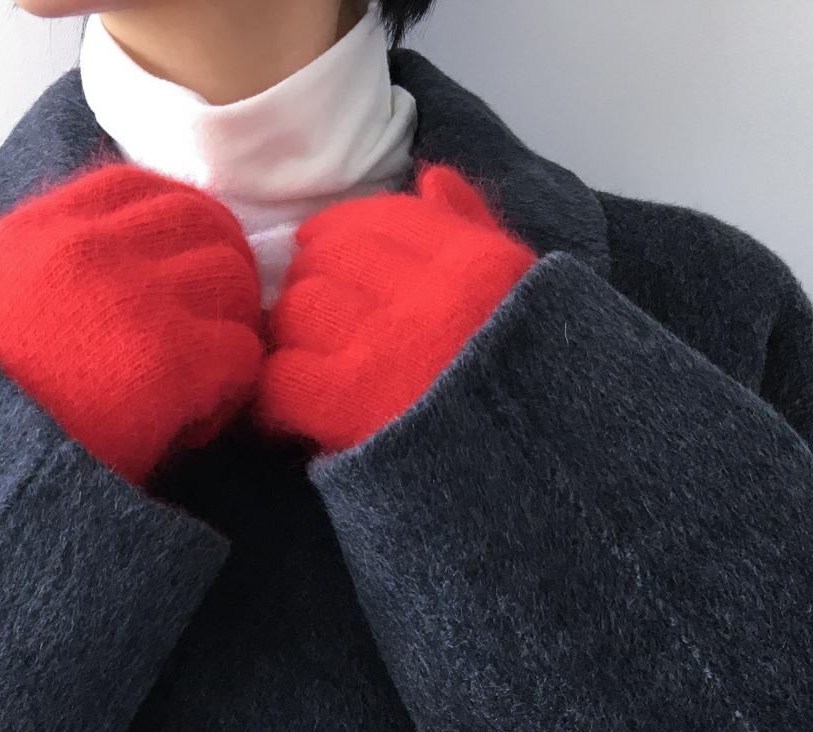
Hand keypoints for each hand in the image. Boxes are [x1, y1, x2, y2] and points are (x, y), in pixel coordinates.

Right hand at [0, 162, 263, 487]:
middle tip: (218, 314)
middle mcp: (92, 249)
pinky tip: (197, 418)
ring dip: (233, 322)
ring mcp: (138, 301)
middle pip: (201, 220)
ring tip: (208, 369)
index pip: (139, 184)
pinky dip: (232, 387)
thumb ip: (52, 257)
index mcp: (43, 230)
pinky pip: (242, 352)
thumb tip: (122, 248)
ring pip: (232, 280)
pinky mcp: (174, 361)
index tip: (185, 254)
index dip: (178, 217)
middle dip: (222, 263)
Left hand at [253, 162, 536, 454]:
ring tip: (305, 365)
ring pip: (297, 310)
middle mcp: (429, 293)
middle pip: (326, 259)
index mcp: (474, 262)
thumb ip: (475, 230)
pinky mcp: (350, 401)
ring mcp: (387, 345)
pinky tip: (285, 413)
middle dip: (311, 286)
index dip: (337, 237)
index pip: (376, 219)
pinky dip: (274, 397)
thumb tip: (432, 176)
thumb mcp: (521, 294)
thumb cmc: (528, 383)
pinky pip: (281, 376)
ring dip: (290, 338)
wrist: (538, 473)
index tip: (322, 258)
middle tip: (314, 323)